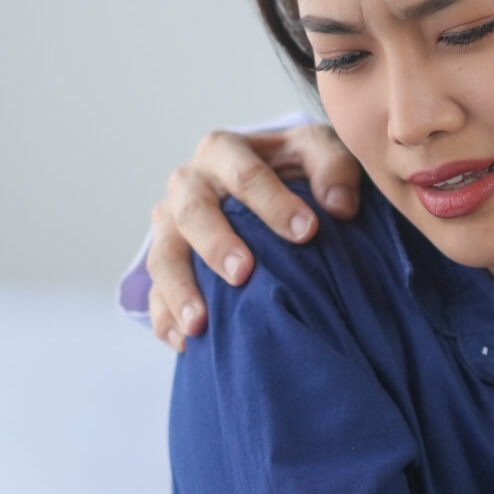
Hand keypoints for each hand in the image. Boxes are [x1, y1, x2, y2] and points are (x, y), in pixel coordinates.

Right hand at [146, 123, 365, 347]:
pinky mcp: (164, 261)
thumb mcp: (316, 151)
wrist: (263, 181)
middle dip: (216, 244)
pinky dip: (164, 317)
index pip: (244, 174)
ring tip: (200, 324)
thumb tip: (340, 206)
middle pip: (192, 212)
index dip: (273, 202)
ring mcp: (169, 224)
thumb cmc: (292, 166)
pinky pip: (154, 292)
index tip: (307, 231)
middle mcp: (188, 184)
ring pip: (163, 255)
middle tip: (244, 273)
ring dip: (180, 290)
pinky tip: (185, 342)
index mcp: (223, 150)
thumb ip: (334, 166)